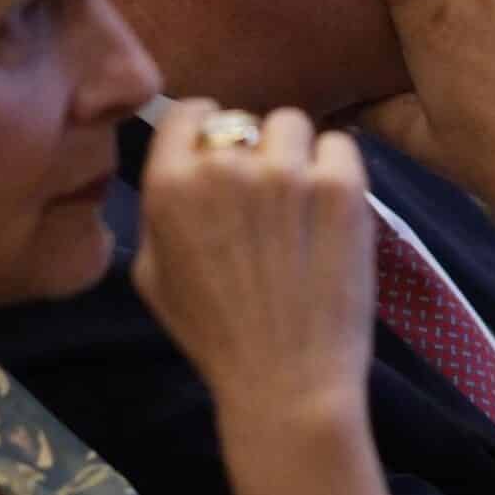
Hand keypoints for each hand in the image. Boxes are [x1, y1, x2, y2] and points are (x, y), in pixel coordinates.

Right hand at [133, 102, 375, 436]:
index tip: (221, 154)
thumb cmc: (214, 337)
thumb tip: (177, 173)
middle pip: (242, 122)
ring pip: (291, 126)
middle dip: (251, 153)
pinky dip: (337, 169)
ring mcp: (285, 172)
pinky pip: (340, 145)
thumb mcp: (153, 276)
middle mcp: (223, 166)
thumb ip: (157, 212)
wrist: (286, 380)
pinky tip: (330, 209)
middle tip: (264, 202)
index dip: (205, 130)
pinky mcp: (340, 186)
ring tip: (301, 203)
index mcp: (169, 185)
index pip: (189, 113)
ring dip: (294, 156)